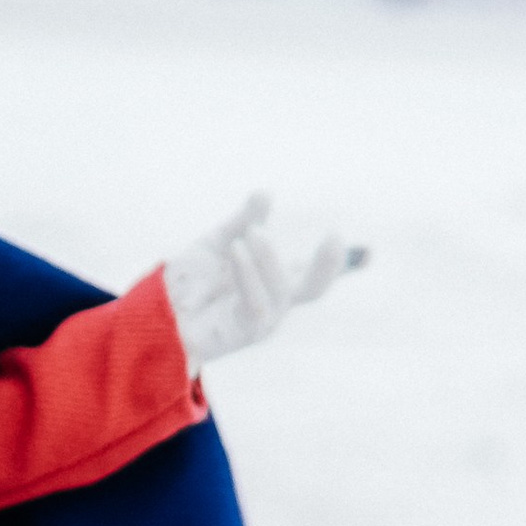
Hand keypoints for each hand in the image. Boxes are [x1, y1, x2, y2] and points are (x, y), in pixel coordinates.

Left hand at [162, 193, 361, 372]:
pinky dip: (249, 273)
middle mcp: (273, 300)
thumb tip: (266, 193)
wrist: (156, 313)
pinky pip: (256, 302)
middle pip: (313, 287)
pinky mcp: (243, 331)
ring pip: (284, 290)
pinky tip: (237, 250)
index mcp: (272, 279)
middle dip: (331, 266)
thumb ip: (242, 222)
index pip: (311, 270)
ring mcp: (262, 319)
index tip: (369, 252)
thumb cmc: (189, 283)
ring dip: (269, 258)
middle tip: (335, 238)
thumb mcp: (217, 243)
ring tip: (251, 234)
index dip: (342, 262)